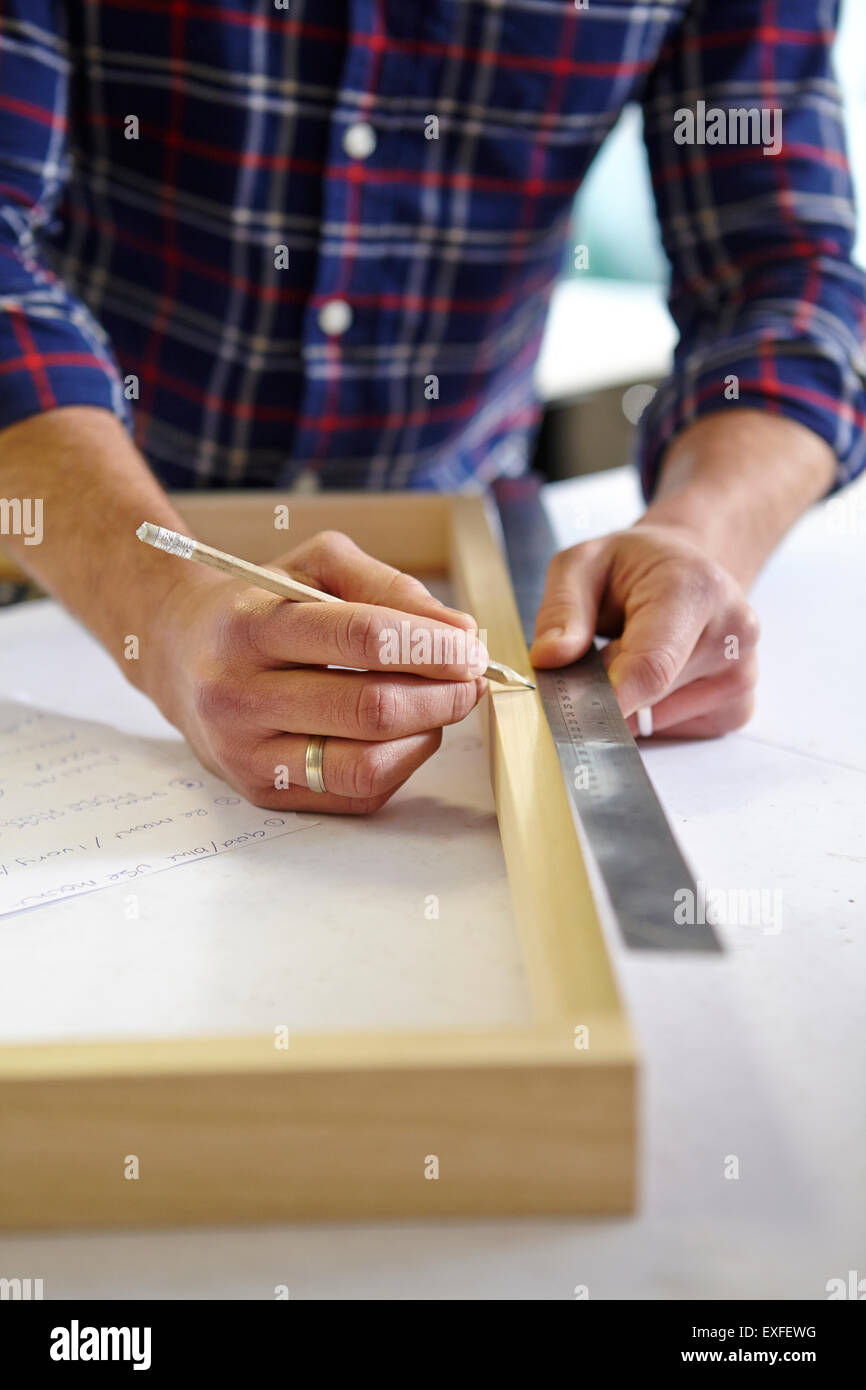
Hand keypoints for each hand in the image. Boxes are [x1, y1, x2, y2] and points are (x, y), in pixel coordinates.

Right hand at [144, 531, 487, 811]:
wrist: (177, 654)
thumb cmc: (262, 605)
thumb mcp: (315, 565)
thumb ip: (390, 587)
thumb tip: (460, 632)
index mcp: (252, 626)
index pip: (363, 639)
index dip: (433, 646)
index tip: (470, 647)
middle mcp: (240, 694)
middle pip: (371, 709)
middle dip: (442, 695)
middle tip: (469, 680)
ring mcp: (246, 753)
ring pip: (367, 763)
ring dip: (427, 734)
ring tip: (440, 705)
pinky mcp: (262, 792)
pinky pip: (357, 793)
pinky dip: (401, 764)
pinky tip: (406, 734)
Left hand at [530, 522, 759, 737]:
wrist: (692, 568)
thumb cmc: (637, 566)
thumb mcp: (583, 563)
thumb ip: (562, 608)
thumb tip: (549, 658)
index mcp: (695, 590)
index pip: (652, 666)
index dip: (609, 700)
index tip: (572, 717)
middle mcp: (733, 634)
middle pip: (647, 697)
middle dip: (604, 691)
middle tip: (591, 659)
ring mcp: (741, 676)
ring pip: (655, 720)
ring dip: (628, 702)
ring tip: (631, 655)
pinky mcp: (737, 708)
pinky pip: (673, 730)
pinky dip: (650, 713)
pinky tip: (655, 677)